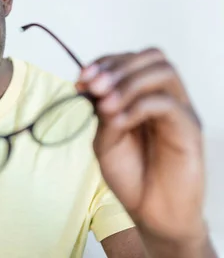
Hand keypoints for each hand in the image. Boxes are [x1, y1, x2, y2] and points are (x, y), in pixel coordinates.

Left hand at [76, 48, 206, 243]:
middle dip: (117, 66)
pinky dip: (137, 107)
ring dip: (128, 82)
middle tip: (92, 86)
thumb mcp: (105, 140)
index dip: (104, 63)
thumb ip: (101, 112)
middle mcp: (165, 97)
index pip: (131, 59)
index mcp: (143, 95)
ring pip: (163, 72)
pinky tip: (117, 122)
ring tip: (105, 104)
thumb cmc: (131, 175)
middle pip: (151, 56)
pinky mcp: (189, 130)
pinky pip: (167, 104)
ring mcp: (179, 111)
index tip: (80, 79)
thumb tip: (93, 87)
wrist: (152, 213)